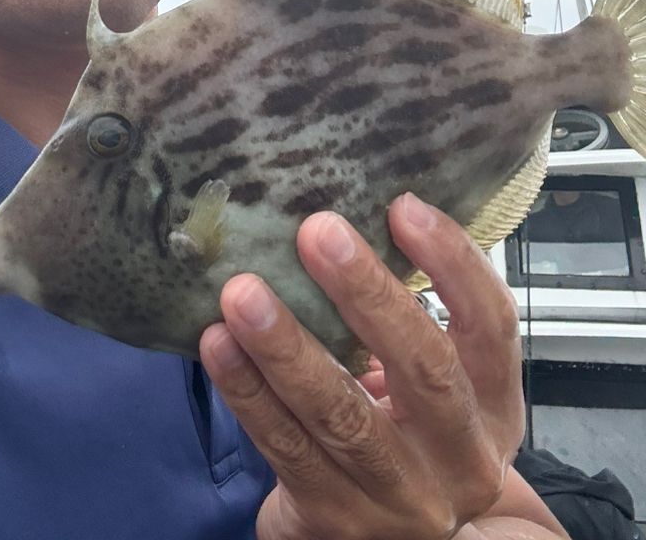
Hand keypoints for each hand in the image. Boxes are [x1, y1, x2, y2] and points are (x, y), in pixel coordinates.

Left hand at [199, 193, 525, 539]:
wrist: (384, 539)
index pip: (491, 324)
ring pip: (343, 415)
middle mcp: (462, 457)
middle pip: (426, 369)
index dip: (453, 262)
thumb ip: (406, 315)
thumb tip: (344, 213)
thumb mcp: (432, 382)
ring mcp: (401, 497)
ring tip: (242, 293)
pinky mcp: (336, 517)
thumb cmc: (403, 431)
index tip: (402, 206)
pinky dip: (247, 392)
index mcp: (494, 405)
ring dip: (287, 347)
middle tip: (316, 232)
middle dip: (367, 294)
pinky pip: (285, 447)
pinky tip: (218, 344)